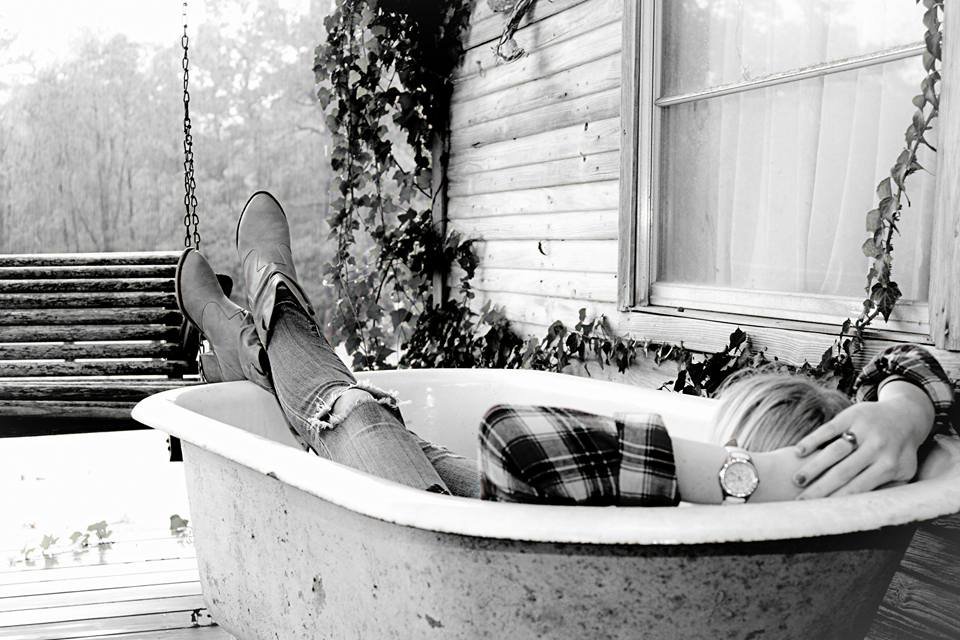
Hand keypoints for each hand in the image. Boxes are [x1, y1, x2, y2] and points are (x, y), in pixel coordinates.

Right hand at [792, 381, 933, 498]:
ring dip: (814, 466)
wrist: (905, 416)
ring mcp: (864, 429)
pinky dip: (812, 440)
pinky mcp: (852, 414)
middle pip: (843, 472)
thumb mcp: (903, 472)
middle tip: (801, 501)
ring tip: (797, 480)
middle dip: (820, 488)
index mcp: (889, 465)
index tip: (821, 511)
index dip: (838, 500)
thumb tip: (870, 512)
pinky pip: (828, 429)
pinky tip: (799, 452)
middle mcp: (878, 447)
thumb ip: (889, 490)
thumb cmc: (899, 452)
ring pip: (834, 451)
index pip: (858, 487)